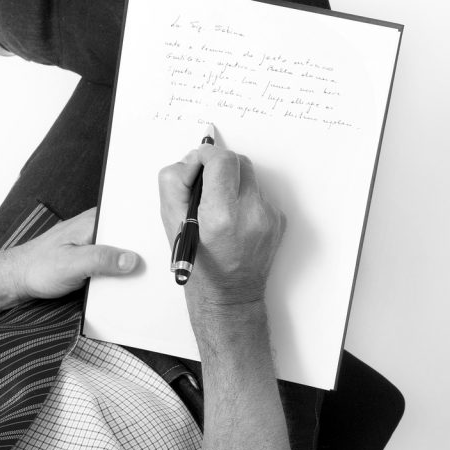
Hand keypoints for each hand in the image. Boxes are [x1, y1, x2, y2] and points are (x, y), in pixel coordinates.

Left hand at [5, 207, 137, 300]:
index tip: (155, 254)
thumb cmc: (37, 267)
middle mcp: (94, 228)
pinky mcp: (90, 254)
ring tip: (130, 277)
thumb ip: (102, 260)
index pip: (129, 223)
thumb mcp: (72, 264)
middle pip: (128, 238)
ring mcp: (92, 241)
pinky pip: (111, 260)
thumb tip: (131, 259)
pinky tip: (117, 280)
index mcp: (92, 222)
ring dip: (126, 265)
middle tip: (145, 271)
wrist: (16, 278)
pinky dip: (116, 271)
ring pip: (121, 251)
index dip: (145, 237)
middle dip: (138, 254)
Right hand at [157, 145, 283, 321]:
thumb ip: (175, 181)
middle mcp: (251, 214)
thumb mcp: (170, 221)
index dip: (206, 156)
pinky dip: (245, 198)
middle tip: (206, 186)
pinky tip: (235, 219)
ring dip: (233, 182)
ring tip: (220, 206)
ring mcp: (269, 217)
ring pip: (250, 177)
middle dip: (220, 167)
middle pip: (239, 162)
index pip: (222, 160)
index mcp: (222, 215)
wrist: (230, 294)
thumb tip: (192, 160)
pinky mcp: (278, 220)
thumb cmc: (199, 264)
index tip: (198, 164)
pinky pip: (260, 193)